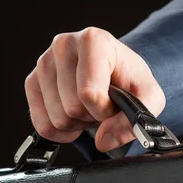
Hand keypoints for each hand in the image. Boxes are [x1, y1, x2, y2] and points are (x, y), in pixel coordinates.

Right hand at [24, 27, 164, 151]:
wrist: (115, 74)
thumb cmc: (130, 82)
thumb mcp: (149, 99)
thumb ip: (134, 121)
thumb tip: (102, 141)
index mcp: (93, 41)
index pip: (88, 93)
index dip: (104, 110)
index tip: (113, 102)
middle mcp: (63, 45)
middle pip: (71, 108)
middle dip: (90, 117)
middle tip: (101, 106)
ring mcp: (44, 63)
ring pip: (57, 119)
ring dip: (77, 124)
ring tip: (87, 108)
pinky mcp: (32, 83)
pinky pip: (42, 125)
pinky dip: (60, 132)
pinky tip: (73, 119)